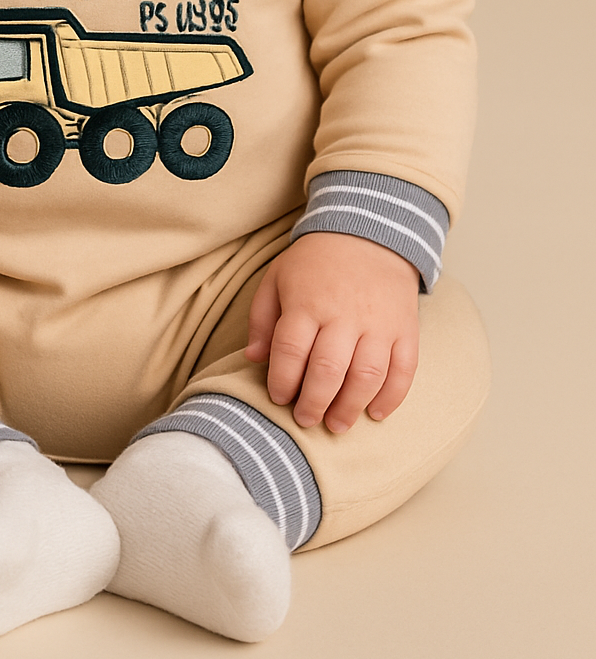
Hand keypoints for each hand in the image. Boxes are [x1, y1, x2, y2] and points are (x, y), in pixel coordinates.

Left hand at [245, 232, 419, 433]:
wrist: (370, 233)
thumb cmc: (316, 263)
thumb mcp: (277, 278)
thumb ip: (262, 319)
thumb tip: (253, 359)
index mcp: (306, 303)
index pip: (290, 351)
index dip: (281, 382)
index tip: (279, 397)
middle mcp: (343, 315)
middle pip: (327, 371)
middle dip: (313, 404)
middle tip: (305, 420)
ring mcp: (378, 323)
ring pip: (366, 376)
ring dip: (350, 408)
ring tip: (336, 425)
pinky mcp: (405, 329)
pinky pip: (403, 370)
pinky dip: (391, 397)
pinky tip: (375, 413)